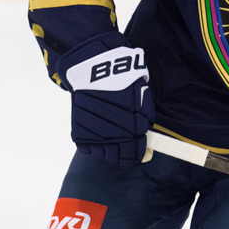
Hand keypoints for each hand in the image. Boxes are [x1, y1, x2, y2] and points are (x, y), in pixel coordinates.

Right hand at [57, 32, 154, 168]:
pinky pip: (89, 149)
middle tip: (125, 145)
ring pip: (104, 156)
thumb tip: (148, 147)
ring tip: (111, 136)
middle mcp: (114, 136)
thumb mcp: (142, 98)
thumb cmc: (123, 81)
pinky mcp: (80, 134)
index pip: (136, 154)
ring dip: (109, 150)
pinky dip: (94, 144)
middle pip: (119, 159)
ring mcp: (95, 136)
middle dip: (124, 155)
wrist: (95, 69)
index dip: (139, 154)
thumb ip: (146, 122)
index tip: (140, 153)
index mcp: (133, 129)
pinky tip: (98, 132)